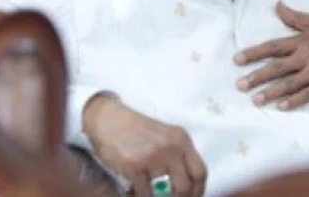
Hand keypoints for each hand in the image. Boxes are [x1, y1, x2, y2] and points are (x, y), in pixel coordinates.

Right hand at [82, 94, 206, 196]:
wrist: (108, 119)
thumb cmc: (136, 130)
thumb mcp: (165, 136)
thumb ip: (178, 156)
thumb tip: (187, 186)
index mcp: (181, 140)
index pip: (200, 173)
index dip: (197, 192)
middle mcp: (171, 147)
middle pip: (185, 187)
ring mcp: (152, 157)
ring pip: (166, 194)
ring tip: (150, 194)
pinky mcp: (134, 166)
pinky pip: (144, 194)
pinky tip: (135, 192)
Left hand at [234, 1, 308, 109]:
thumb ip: (295, 17)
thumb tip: (277, 5)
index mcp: (302, 40)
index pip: (273, 47)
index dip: (254, 53)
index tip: (237, 60)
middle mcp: (306, 57)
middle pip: (276, 68)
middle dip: (256, 76)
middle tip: (239, 85)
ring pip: (288, 84)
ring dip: (270, 92)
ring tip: (255, 100)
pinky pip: (307, 95)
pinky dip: (294, 101)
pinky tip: (281, 107)